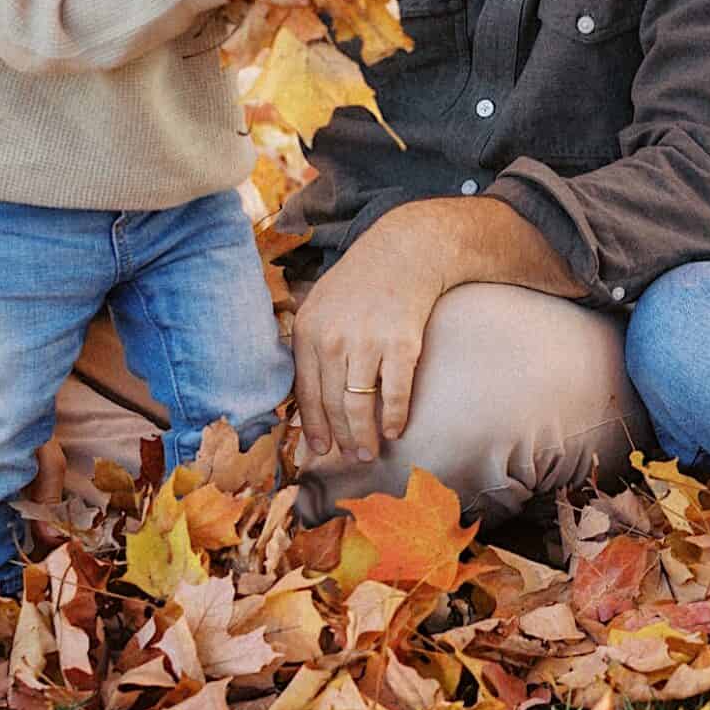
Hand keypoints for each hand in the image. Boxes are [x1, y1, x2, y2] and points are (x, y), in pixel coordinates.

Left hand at [289, 236, 447, 463]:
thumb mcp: (320, 306)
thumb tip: (305, 396)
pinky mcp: (401, 344)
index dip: (313, 426)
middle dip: (341, 438)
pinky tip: (394, 429)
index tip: (320, 449)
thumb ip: (310, 346)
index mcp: (308, 331)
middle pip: (332, 404)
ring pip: (359, 405)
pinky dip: (394, 417)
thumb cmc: (360, 284)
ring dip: (364, 436)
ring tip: (369, 452)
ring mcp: (367, 342)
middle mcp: (333, 339)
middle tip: (350, 457)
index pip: (305, 392)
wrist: (404, 252)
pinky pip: (395, 393)